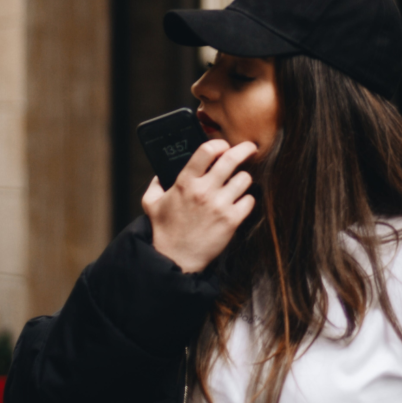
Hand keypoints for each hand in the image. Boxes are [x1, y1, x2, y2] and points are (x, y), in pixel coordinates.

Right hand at [141, 139, 256, 272]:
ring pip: (244, 179)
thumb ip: (156, 183)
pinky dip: (247, 200)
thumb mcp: (151, 202)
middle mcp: (204, 191)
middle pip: (231, 159)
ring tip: (238, 183)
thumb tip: (162, 171)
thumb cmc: (164, 231)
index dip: (218, 143)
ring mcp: (219, 205)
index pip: (206, 150)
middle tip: (250, 148)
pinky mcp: (231, 220)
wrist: (175, 259)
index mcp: (185, 182)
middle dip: (244, 149)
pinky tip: (239, 202)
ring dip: (243, 178)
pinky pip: (249, 200)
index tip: (223, 145)